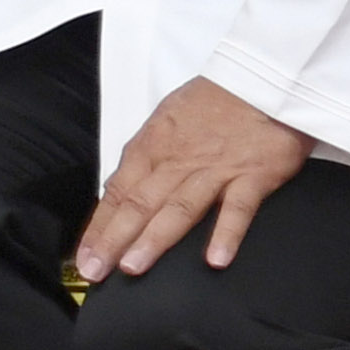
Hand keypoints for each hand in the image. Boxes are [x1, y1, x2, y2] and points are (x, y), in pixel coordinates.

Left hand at [77, 79, 311, 281]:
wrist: (263, 79)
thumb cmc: (213, 101)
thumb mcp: (166, 121)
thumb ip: (145, 158)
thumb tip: (121, 190)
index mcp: (153, 147)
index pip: (118, 193)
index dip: (99, 227)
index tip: (86, 256)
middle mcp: (178, 161)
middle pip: (139, 204)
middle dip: (113, 240)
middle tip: (96, 271)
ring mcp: (215, 170)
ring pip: (179, 208)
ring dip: (154, 239)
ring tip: (134, 267)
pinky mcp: (253, 175)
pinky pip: (238, 208)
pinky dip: (226, 234)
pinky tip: (215, 259)